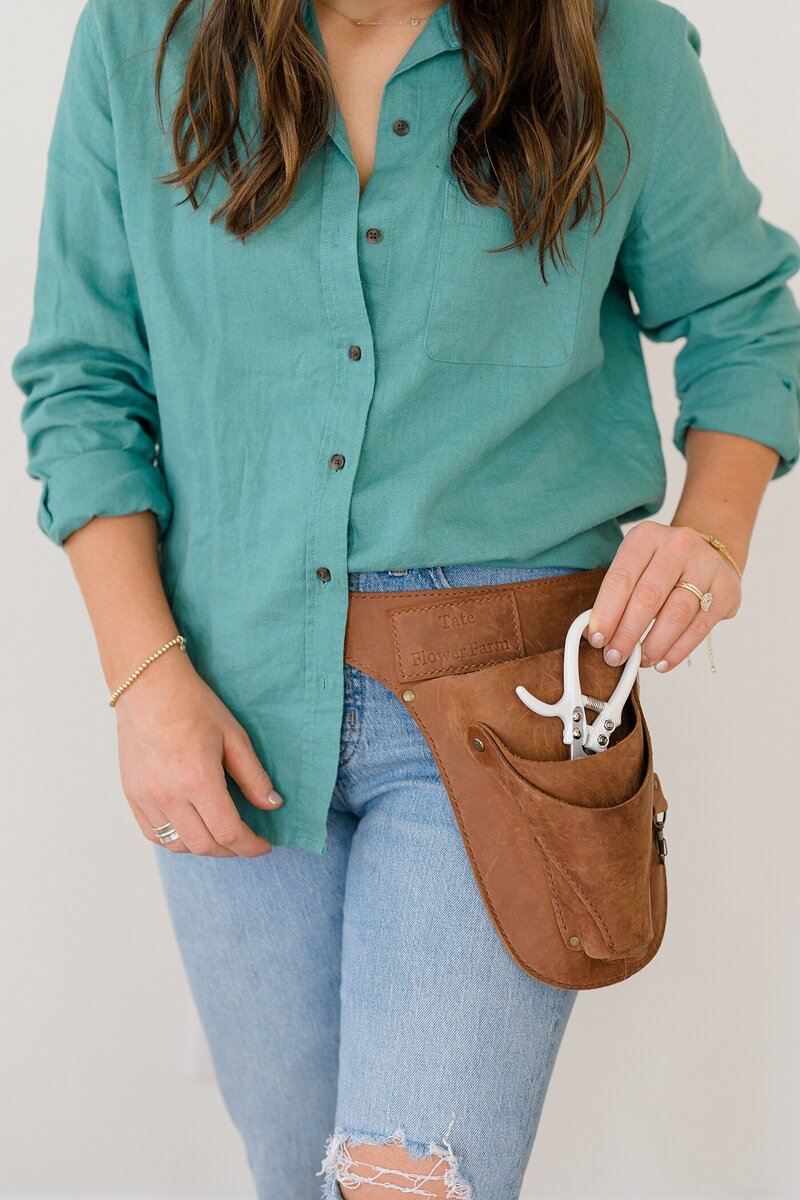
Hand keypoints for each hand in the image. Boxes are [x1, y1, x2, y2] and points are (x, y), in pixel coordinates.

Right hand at [114, 650, 281, 855]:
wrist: (148, 686)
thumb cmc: (192, 705)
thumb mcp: (234, 736)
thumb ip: (254, 776)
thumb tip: (272, 805)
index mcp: (197, 779)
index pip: (228, 832)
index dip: (250, 845)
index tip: (264, 845)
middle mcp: (168, 795)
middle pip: (205, 845)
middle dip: (231, 849)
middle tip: (246, 840)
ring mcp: (145, 797)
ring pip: (178, 845)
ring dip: (204, 847)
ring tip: (220, 835)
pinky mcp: (131, 794)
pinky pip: (154, 834)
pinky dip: (176, 840)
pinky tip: (191, 828)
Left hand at [585, 520, 741, 671]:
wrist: (708, 555)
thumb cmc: (660, 567)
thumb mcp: (634, 567)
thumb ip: (615, 596)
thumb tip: (592, 633)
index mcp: (647, 536)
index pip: (621, 578)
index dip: (606, 612)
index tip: (596, 639)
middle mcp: (679, 545)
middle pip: (648, 597)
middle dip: (627, 633)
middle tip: (615, 656)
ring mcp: (707, 565)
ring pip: (676, 614)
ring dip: (654, 644)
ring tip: (640, 660)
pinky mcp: (726, 590)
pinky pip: (700, 627)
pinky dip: (678, 650)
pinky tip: (663, 662)